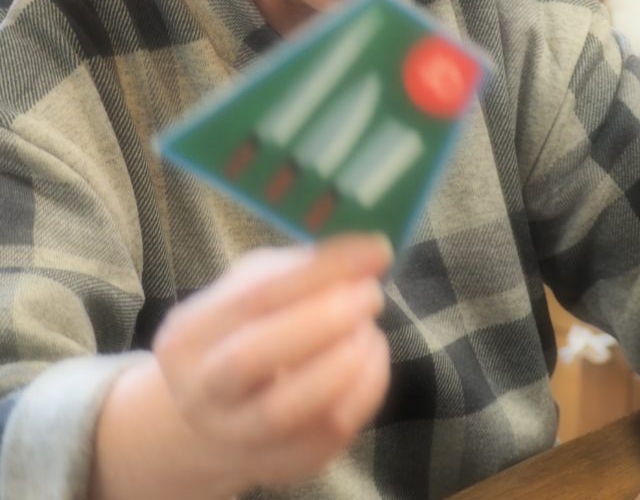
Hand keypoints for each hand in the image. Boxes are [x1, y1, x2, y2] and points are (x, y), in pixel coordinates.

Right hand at [92, 234, 392, 499]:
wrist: (211, 417)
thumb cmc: (243, 331)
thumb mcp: (250, 287)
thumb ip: (299, 269)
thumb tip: (366, 254)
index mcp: (189, 334)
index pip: (255, 295)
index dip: (322, 270)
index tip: (375, 249)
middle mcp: (202, 390)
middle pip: (255, 355)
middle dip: (326, 319)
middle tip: (371, 293)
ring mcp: (237, 436)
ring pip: (289, 407)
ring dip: (346, 360)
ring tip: (368, 329)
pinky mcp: (281, 465)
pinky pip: (329, 433)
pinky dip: (364, 391)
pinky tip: (371, 358)